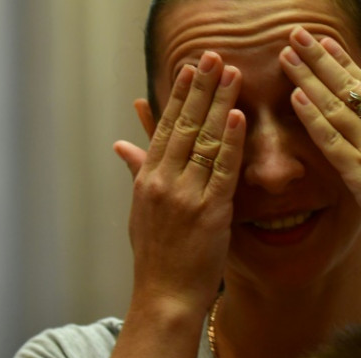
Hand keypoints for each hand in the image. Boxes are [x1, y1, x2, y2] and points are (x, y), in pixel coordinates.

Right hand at [118, 51, 245, 309]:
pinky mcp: (210, 212)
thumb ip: (136, 173)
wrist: (164, 297)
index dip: (179, 96)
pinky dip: (231, 141)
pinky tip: (237, 116)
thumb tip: (122, 144)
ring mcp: (186, 195)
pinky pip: (223, 169)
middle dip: (201, 88)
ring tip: (232, 74)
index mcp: (148, 179)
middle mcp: (163, 181)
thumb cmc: (155, 257)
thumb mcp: (139, 210)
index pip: (165, 127)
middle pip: (185, 125)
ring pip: (206, 140)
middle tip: (214, 57)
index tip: (190, 70)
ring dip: (220, 103)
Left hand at [279, 27, 360, 263]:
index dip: (344, 61)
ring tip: (287, 56)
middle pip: (348, 86)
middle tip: (297, 34)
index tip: (324, 42)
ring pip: (335, 107)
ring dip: (307, 79)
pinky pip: (331, 140)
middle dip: (319, 58)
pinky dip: (312, 117)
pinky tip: (296, 97)